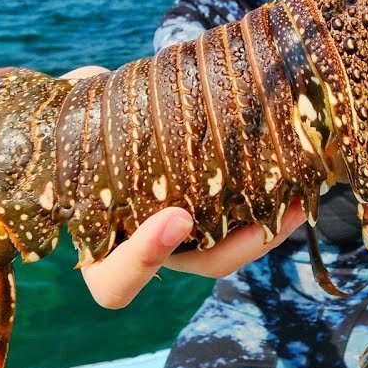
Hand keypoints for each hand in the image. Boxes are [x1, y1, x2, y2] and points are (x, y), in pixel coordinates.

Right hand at [56, 65, 309, 305]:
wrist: (94, 110)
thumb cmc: (70, 121)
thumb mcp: (65, 121)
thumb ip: (74, 119)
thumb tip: (86, 83)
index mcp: (100, 242)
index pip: (115, 283)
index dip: (144, 260)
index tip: (176, 217)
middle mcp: (148, 246)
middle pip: (199, 264)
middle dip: (242, 246)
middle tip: (274, 217)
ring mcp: (185, 230)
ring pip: (232, 247)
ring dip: (271, 227)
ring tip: (301, 196)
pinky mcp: (213, 205)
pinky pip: (246, 217)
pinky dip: (271, 199)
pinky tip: (298, 172)